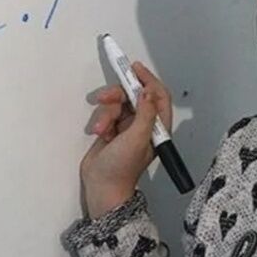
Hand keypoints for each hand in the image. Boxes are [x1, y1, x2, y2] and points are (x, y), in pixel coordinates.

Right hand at [79, 62, 173, 218]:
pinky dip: (100, 121)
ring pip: (116, 104)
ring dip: (106, 114)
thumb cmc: (122, 168)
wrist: (101, 187)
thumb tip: (147, 91)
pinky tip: (99, 134)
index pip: (158, 95)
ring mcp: (126, 127)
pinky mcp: (111, 130)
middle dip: (118, 96)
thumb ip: (145, 114)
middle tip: (105, 98)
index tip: (134, 69)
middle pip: (133, 96)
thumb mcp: (137, 139)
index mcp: (157, 127)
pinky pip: (106, 113)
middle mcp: (144, 124)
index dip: (147, 80)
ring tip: (101, 129)